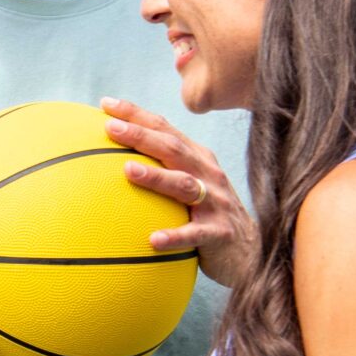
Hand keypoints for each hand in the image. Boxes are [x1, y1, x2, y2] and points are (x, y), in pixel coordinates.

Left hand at [102, 97, 255, 286]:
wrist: (250, 251)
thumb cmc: (207, 216)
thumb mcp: (188, 187)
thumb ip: (160, 171)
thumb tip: (109, 162)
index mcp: (197, 159)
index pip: (165, 129)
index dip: (137, 115)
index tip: (105, 104)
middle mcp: (208, 174)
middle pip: (172, 149)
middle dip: (141, 135)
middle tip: (110, 128)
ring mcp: (216, 202)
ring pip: (184, 184)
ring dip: (156, 176)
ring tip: (128, 170)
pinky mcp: (220, 233)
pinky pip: (194, 234)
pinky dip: (175, 236)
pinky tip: (152, 240)